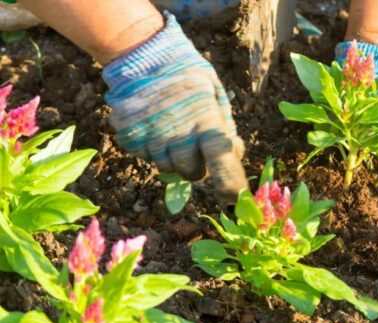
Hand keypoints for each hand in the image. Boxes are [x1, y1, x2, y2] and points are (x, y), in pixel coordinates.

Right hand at [102, 12, 246, 202]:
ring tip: (172, 127)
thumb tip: (235, 153)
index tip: (235, 201)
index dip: (230, 185)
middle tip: (195, 144)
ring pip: (168, 168)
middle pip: (193, 174)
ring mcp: (151, 137)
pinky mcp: (129, 137)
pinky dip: (152, 147)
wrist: (142, 54)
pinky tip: (154, 123)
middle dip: (198, 166)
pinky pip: (145, 156)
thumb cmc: (187, 75)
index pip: (222, 162)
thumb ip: (225, 125)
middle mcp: (178, 134)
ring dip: (173, 157)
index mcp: (205, 121)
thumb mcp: (215, 93)